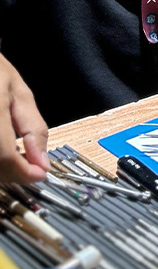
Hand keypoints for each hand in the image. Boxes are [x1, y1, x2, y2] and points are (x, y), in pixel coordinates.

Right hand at [0, 54, 49, 182]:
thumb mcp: (20, 94)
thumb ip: (34, 129)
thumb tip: (42, 163)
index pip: (5, 157)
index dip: (24, 173)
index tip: (41, 174)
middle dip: (15, 173)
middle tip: (31, 167)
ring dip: (4, 169)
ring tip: (18, 157)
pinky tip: (5, 151)